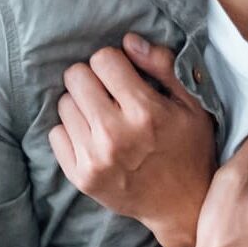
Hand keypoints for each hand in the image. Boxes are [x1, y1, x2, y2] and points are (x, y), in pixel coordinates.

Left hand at [48, 33, 216, 246]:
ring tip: (104, 118)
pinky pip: (55, 134)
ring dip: (82, 105)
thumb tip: (128, 41)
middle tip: (110, 95)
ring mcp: (94, 158)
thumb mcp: (192, 105)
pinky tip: (95, 139)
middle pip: (76, 77)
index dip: (114, 63)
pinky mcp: (80, 177)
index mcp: (145, 112)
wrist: (182, 205)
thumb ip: (163, 67)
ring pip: (63, 104)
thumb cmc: (190, 149)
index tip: (124, 77)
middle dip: (93, 79)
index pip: (103, 59)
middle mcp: (115, 134)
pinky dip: (72, 132)